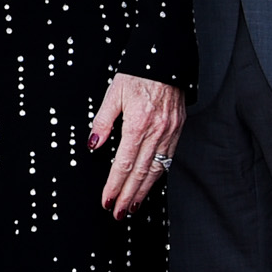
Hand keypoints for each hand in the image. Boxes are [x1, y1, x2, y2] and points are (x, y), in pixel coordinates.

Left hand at [89, 72, 183, 217]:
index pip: (124, 164)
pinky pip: (167, 159)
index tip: (106, 200)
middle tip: (118, 214)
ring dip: (143, 191)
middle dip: (128, 196)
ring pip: (156, 170)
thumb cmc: (138, 72)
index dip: (114, 185)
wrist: (167, 58)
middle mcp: (157, 132)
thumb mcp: (114, 94)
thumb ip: (103, 121)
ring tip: (132, 207)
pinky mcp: (178, 130)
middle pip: (141, 173)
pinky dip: (157, 176)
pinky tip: (149, 185)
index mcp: (139, 124)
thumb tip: (93, 145)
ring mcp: (170, 132)